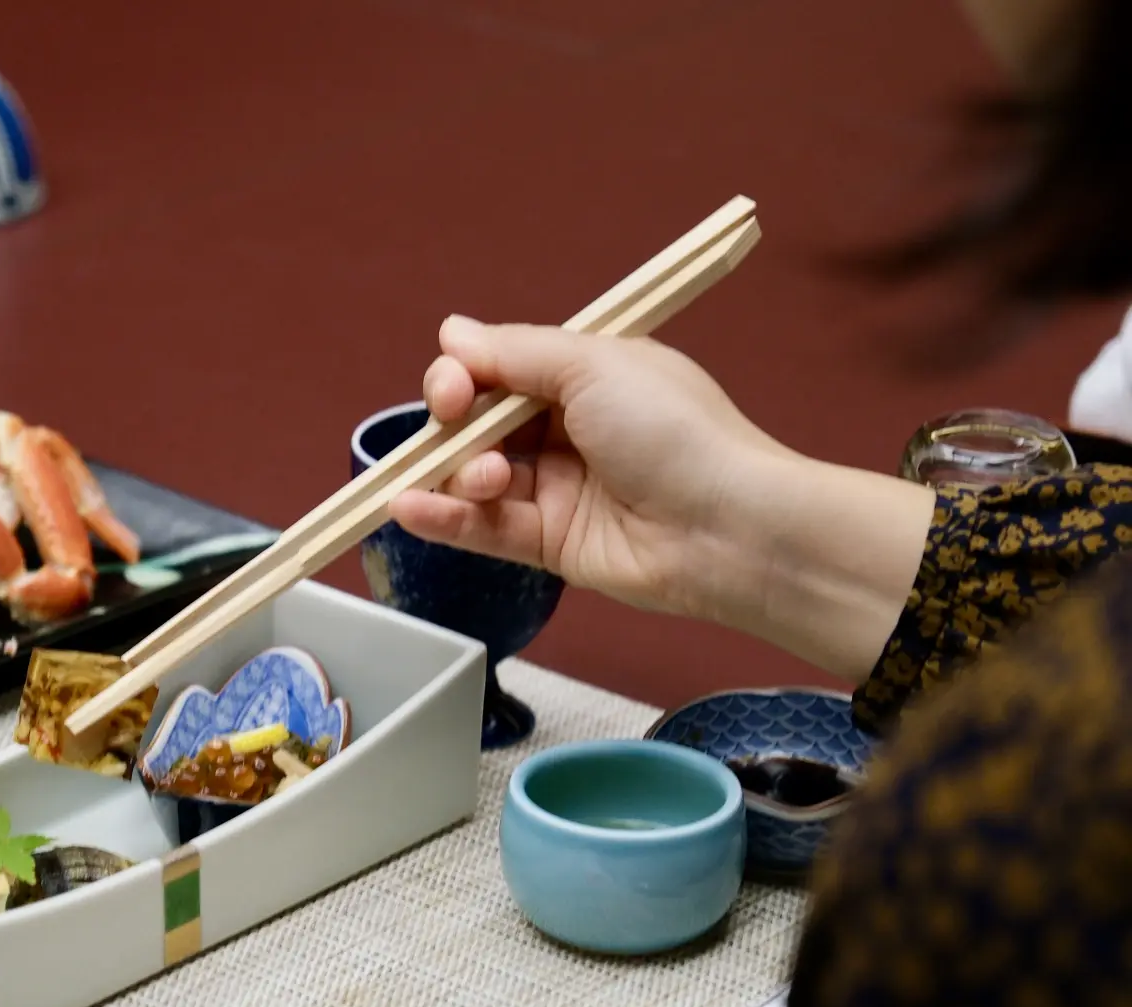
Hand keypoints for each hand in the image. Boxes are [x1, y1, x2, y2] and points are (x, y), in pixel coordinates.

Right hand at [388, 316, 935, 682]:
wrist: (728, 525)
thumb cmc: (672, 430)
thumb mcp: (593, 365)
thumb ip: (514, 353)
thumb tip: (451, 333)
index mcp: (583, 377)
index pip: (498, 370)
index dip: (464, 376)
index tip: (455, 387)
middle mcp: (565, 430)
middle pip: (477, 422)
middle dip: (452, 423)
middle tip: (454, 425)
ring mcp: (556, 489)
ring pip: (473, 476)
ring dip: (456, 472)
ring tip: (484, 478)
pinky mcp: (549, 544)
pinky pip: (482, 530)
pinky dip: (441, 519)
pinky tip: (409, 509)